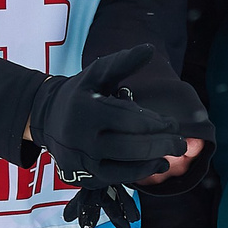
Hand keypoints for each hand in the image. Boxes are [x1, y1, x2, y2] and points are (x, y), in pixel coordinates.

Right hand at [32, 46, 206, 189]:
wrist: (46, 118)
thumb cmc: (80, 94)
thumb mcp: (97, 74)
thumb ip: (122, 63)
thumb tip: (149, 49)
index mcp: (85, 109)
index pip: (128, 119)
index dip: (155, 123)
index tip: (174, 123)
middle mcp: (80, 138)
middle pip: (129, 147)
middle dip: (160, 145)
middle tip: (181, 143)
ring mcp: (80, 161)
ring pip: (123, 168)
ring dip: (151, 163)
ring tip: (171, 156)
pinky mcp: (81, 177)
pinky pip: (114, 178)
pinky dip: (137, 173)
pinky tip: (155, 165)